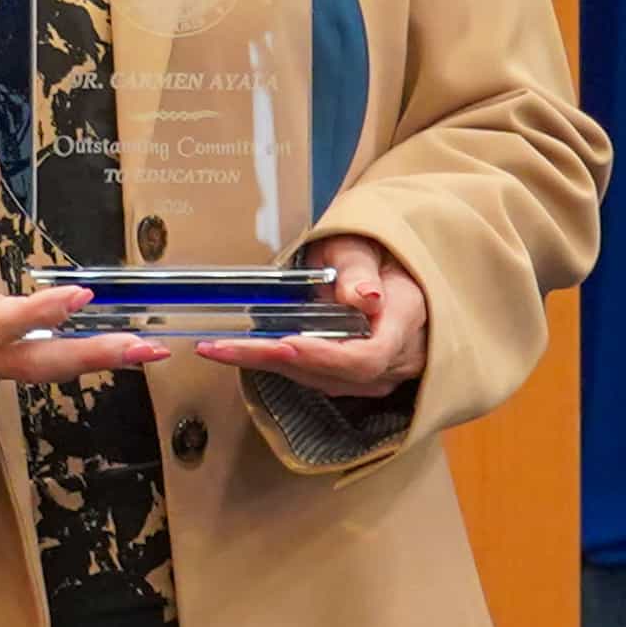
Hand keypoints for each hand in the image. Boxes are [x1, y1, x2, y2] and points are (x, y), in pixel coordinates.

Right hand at [0, 144, 170, 386]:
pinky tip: (104, 351)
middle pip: (25, 362)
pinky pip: (22, 372)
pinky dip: (65, 364)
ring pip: (29, 374)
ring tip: (142, 352)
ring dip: (87, 363)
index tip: (80, 297)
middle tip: (143, 348)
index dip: (37, 314)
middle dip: (88, 356)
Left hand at [194, 233, 428, 398]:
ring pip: (322, 381)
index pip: (366, 356)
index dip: (322, 355)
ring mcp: (381, 374)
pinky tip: (247, 353)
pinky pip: (319, 378)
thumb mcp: (365, 245)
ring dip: (269, 365)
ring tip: (220, 348)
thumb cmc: (378, 253)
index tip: (283, 343)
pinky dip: (281, 365)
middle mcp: (397, 358)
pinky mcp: (359, 379)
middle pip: (334, 374)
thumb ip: (359, 269)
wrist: (395, 270)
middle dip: (274, 360)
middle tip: (221, 346)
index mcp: (405, 319)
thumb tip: (364, 296)